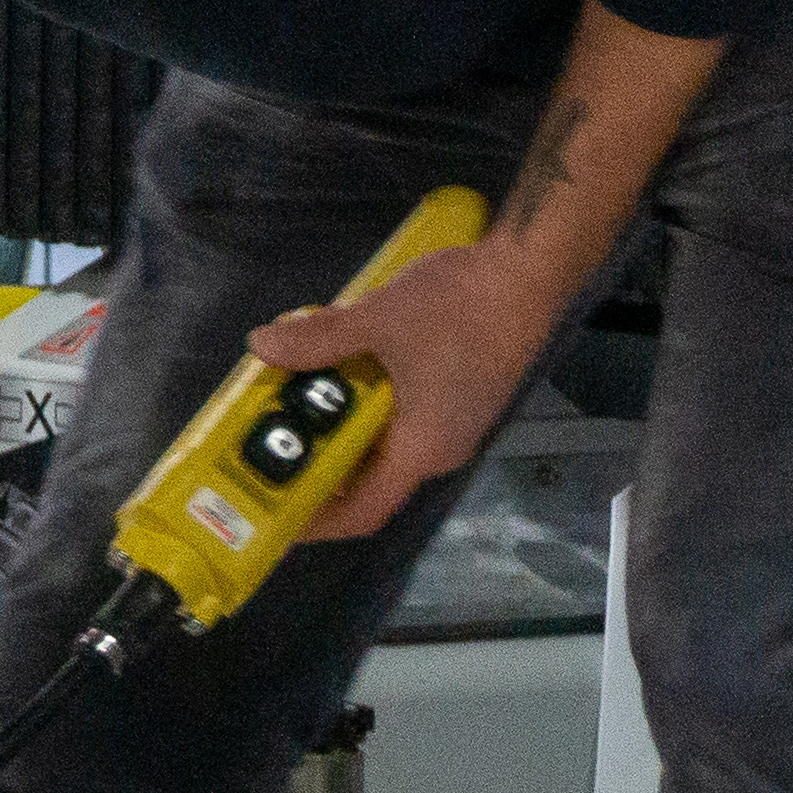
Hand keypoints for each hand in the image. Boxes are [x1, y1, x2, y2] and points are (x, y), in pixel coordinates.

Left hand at [253, 235, 574, 542]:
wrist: (530, 271)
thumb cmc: (459, 305)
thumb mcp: (379, 319)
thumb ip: (320, 338)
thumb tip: (262, 346)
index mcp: (421, 450)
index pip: (363, 512)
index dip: (318, 521)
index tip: (278, 514)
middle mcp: (441, 451)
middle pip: (372, 479)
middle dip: (324, 463)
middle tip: (278, 442)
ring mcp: (456, 425)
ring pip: (389, 445)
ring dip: (348, 428)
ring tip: (306, 400)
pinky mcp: (463, 398)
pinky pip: (407, 421)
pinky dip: (373, 407)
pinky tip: (353, 370)